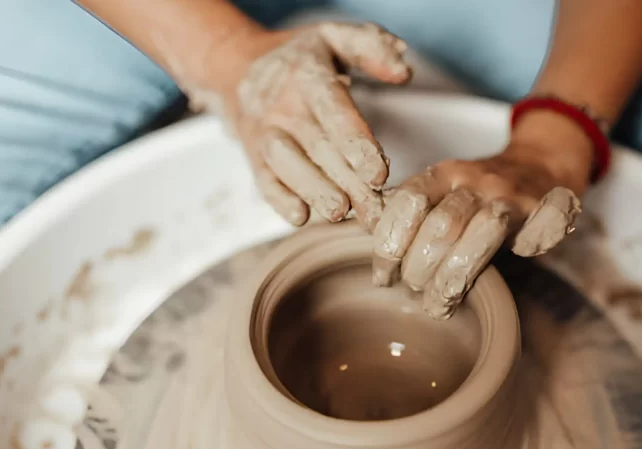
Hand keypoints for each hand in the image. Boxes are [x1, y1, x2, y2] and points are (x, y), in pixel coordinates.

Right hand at [200, 23, 410, 229]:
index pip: (334, 114)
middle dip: (348, 182)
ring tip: (340, 212)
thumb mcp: (334, 37)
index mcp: (307, 77)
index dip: (357, 144)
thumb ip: (372, 49)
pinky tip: (300, 217)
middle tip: (375, 210)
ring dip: (314, 191)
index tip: (379, 173)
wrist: (237, 68)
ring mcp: (265, 134)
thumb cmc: (300, 59)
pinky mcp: (254, 157)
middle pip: (318, 148)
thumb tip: (404, 73)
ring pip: (287, 165)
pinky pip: (263, 180)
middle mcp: (283, 107)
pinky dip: (279, 200)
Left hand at [372, 123, 591, 318]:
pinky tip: (513, 265)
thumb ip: (407, 212)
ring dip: (455, 275)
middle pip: (443, 225)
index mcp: (444, 173)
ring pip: (484, 232)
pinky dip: (531, 246)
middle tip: (413, 289)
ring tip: (439, 303)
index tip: (383, 276)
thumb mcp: (438, 192)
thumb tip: (365, 231)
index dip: (391, 243)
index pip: (408, 202)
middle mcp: (477, 180)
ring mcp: (513, 196)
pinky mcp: (547, 211)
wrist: (539, 165)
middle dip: (421, 267)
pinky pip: (542, 228)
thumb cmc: (477, 193)